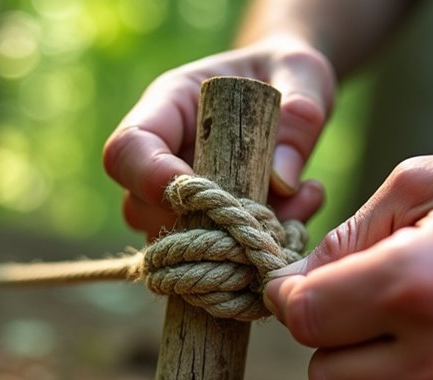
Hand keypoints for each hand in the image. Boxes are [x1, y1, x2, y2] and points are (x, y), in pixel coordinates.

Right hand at [103, 38, 335, 238]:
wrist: (291, 90)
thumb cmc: (287, 72)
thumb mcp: (304, 74)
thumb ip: (301, 117)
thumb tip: (282, 181)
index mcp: (171, 105)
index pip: (128, 148)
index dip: (151, 178)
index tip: (202, 195)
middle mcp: (166, 154)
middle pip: (140, 207)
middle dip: (198, 223)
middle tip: (260, 211)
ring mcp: (182, 195)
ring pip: (173, 241)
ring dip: (234, 241)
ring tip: (295, 204)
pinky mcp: (208, 223)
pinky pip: (217, 255)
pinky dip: (258, 249)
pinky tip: (300, 212)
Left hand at [264, 138, 432, 379]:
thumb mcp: (423, 181)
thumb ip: (346, 238)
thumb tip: (294, 287)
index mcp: (421, 284)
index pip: (306, 322)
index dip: (293, 299)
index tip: (304, 287)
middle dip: (329, 343)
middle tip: (357, 309)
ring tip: (397, 338)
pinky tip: (431, 368)